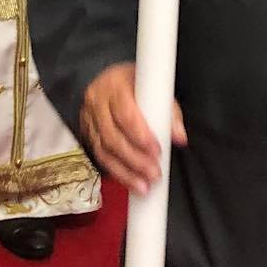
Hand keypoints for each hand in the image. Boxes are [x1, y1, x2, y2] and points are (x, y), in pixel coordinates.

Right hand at [80, 62, 187, 195]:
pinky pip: (99, 156)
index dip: (141, 135)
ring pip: (103, 151)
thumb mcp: (155, 86)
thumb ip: (170, 112)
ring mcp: (88, 118)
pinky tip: (131, 182)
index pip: (125, 113)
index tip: (157, 151)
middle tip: (154, 174)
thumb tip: (179, 137)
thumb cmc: (136, 83)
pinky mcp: (86, 132)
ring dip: (125, 172)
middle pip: (112, 137)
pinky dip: (116, 172)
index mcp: (115, 84)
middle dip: (135, 160)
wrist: (111, 79)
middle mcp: (97, 101)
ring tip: (144, 186)